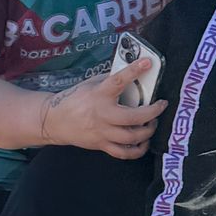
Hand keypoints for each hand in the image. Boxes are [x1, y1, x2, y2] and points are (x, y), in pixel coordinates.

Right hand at [41, 60, 165, 158]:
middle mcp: (102, 114)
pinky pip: (124, 153)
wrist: (55, 121)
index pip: (118, 80)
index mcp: (99, 95)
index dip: (134, 71)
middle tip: (161, 105)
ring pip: (132, 137)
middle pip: (134, 117)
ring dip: (148, 131)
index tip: (147, 63)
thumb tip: (132, 74)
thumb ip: (110, 81)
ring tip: (152, 124)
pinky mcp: (102, 145)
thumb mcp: (90, 84)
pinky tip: (143, 142)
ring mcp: (102, 132)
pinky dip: (138, 150)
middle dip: (153, 112)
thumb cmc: (74, 100)